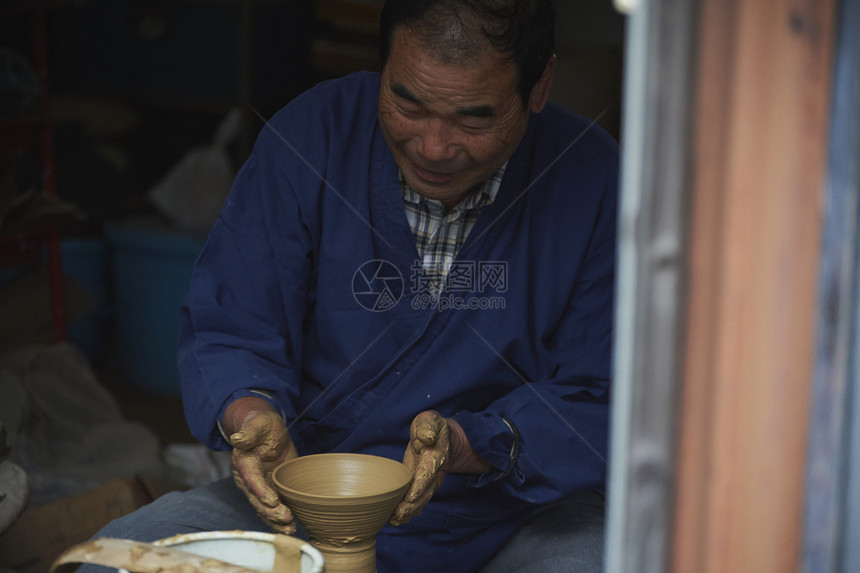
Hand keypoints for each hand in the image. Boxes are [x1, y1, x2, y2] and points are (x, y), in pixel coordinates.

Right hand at [225, 397, 297, 532]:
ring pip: (263, 508)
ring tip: (290, 528)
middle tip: (286, 517)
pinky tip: (291, 527)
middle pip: (257, 499)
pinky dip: (279, 519)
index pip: (251, 479)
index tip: (272, 500)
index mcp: (244, 462)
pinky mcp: (268, 490)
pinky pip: (271, 508)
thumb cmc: (262, 426)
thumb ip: (249, 432)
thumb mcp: (259, 424)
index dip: (261, 491)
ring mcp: (258, 487)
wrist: (266, 432)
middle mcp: (248, 479)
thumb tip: (237, 438)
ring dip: (275, 520)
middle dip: (270, 511)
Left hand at [389, 411, 491, 525]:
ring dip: (409, 511)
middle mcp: (434, 472)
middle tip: (397, 515)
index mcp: (434, 455)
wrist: (445, 439)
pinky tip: (396, 519)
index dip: (420, 484)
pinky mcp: (423, 485)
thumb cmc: (432, 427)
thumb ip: (428, 426)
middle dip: (412, 505)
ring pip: (421, 499)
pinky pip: (418, 500)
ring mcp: (429, 481)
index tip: (412, 496)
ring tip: (394, 520)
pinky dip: (409, 511)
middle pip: (425, 491)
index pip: (428, 471)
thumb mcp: (430, 420)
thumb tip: (425, 436)